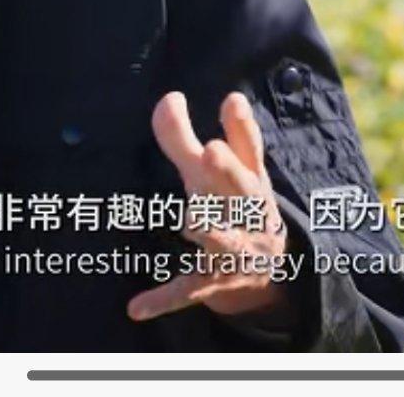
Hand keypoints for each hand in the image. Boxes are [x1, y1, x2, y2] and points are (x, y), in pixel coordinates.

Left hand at [128, 91, 291, 323]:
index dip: (241, 128)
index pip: (250, 150)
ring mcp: (232, 249)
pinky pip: (187, 290)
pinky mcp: (211, 282)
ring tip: (192, 221)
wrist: (268, 270)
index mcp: (250, 180)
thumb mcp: (217, 172)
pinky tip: (135, 308)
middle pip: (242, 191)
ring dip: (210, 231)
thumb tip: (169, 96)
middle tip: (210, 150)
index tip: (229, 100)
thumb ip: (184, 136)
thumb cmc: (235, 204)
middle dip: (228, 171)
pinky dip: (163, 300)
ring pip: (222, 240)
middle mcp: (247, 213)